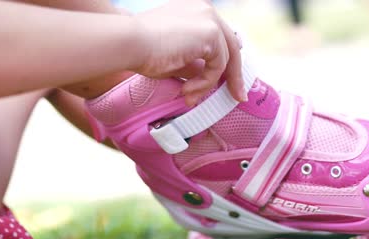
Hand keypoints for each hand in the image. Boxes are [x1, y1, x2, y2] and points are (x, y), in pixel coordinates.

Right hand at [132, 0, 246, 105]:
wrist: (130, 43)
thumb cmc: (143, 51)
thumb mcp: (176, 58)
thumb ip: (194, 64)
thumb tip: (206, 77)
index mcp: (197, 12)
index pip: (221, 38)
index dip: (227, 62)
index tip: (229, 84)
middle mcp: (206, 10)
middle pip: (232, 46)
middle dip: (235, 75)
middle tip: (238, 97)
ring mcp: (210, 20)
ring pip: (225, 60)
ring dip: (208, 84)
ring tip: (190, 97)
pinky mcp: (210, 33)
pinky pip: (218, 66)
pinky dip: (205, 83)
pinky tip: (188, 90)